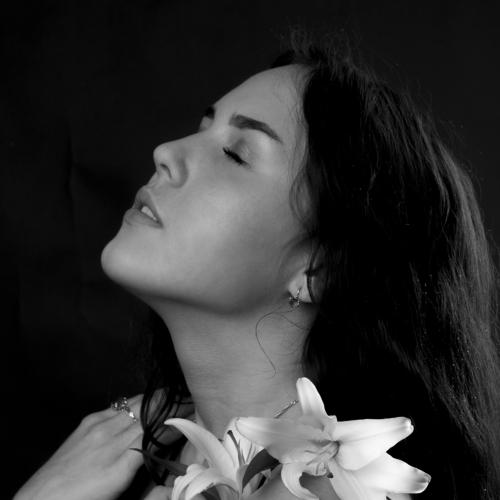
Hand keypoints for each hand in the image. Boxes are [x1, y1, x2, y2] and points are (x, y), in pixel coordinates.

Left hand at [13, 395, 190, 499]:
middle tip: (192, 397)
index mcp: (122, 462)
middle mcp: (112, 438)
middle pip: (150, 411)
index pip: (160, 431)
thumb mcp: (120, 493)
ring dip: (158, 398)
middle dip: (173, 403)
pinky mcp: (88, 421)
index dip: (180, 419)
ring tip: (175, 394)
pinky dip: (137, 402)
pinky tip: (145, 403)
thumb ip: (148, 476)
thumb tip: (173, 461)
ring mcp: (99, 425)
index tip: (197, 411)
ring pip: (137, 404)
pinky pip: (119, 405)